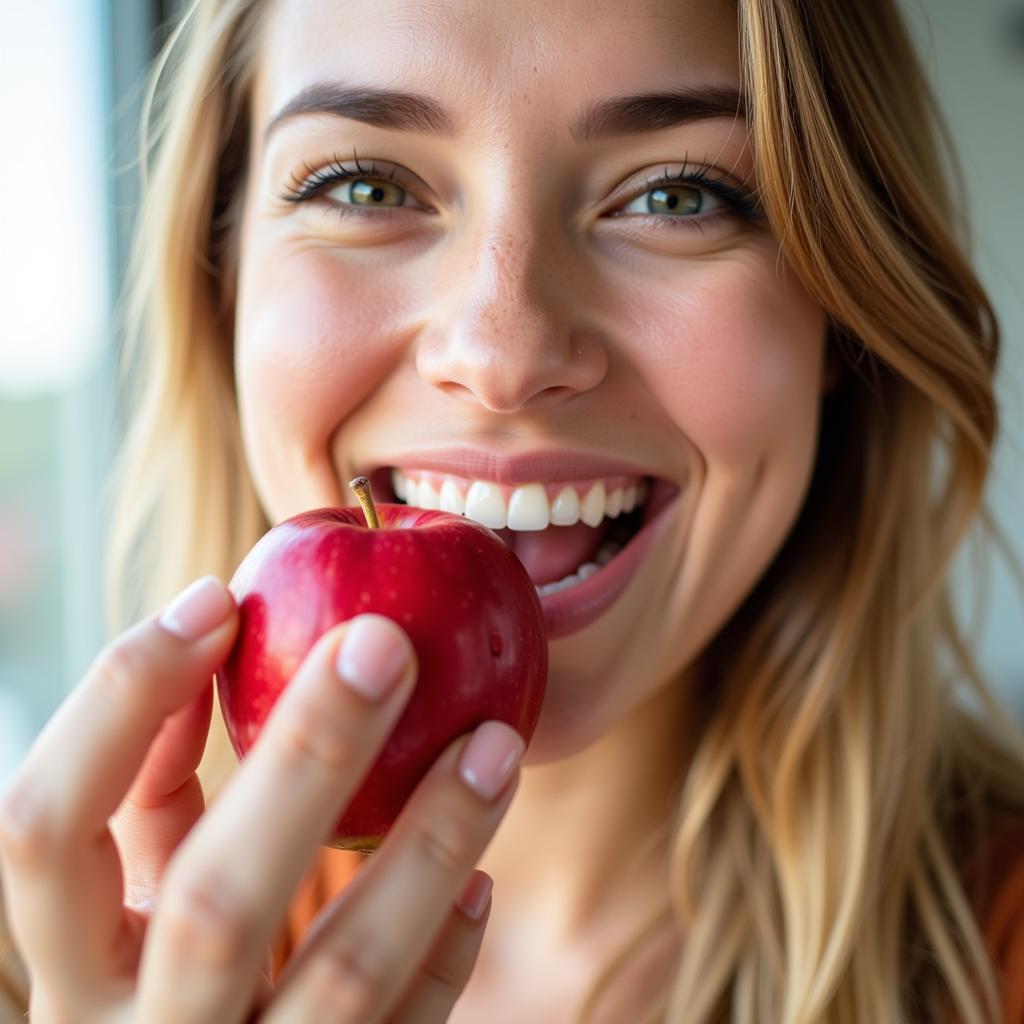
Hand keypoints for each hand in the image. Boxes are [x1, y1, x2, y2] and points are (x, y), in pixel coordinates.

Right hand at [0, 575, 521, 1022]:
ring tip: (495, 743)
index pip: (47, 827)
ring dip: (429, 844)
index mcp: (70, 970)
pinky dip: (445, 955)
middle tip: (388, 639)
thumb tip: (216, 638)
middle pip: (214, 901)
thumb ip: (158, 799)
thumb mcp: (138, 902)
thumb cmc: (167, 988)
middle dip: (308, 754)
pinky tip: (481, 885)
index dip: (121, 701)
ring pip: (346, 976)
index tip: (217, 595)